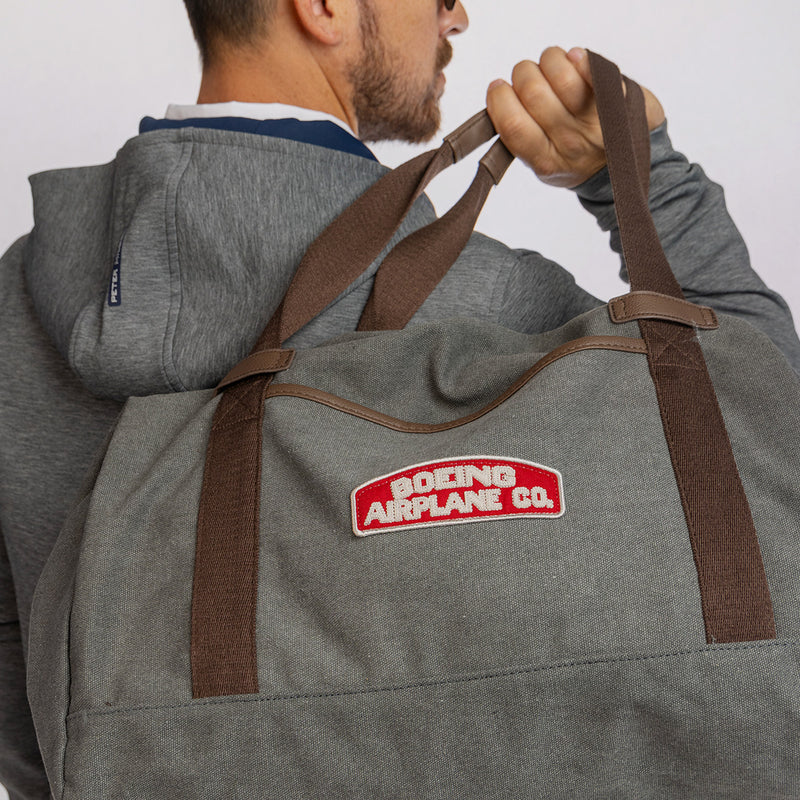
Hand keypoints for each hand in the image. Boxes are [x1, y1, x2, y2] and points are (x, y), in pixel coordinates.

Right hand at [486, 47, 665, 187]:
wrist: (625, 166)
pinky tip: (575, 60)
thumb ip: (520, 138)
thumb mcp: (543, 163)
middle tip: (528, 77)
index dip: (499, 98)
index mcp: (545, 161)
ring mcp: (595, 120)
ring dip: (549, 59)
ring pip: (560, 74)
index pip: (513, 125)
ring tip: (552, 67)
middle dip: (523, 73)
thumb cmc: (576, 159)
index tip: (498, 88)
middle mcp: (570, 142)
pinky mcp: (617, 99)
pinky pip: (594, 68)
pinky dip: (579, 57)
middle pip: (533, 92)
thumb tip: (498, 97)